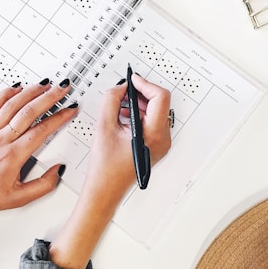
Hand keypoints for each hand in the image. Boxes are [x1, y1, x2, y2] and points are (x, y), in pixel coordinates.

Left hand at [0, 79, 77, 214]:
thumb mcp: (19, 199)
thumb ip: (43, 185)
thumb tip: (58, 170)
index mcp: (12, 156)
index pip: (41, 130)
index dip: (59, 118)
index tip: (70, 110)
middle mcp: (0, 140)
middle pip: (28, 112)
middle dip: (49, 97)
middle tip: (62, 89)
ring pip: (12, 105)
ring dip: (30, 92)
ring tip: (45, 84)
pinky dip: (6, 93)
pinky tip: (17, 87)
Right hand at [82, 73, 171, 203]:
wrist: (106, 188)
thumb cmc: (106, 167)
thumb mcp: (104, 126)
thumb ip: (111, 100)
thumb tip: (120, 87)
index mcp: (154, 134)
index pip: (160, 97)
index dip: (145, 84)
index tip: (133, 80)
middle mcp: (163, 139)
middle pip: (160, 104)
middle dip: (142, 93)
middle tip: (125, 90)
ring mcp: (161, 143)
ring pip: (156, 112)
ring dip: (139, 104)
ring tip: (121, 105)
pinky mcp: (156, 145)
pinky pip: (152, 122)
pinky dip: (139, 114)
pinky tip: (124, 116)